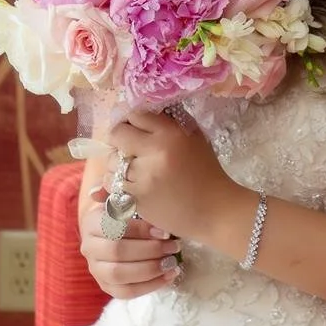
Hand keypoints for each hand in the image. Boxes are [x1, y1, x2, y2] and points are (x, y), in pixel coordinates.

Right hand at [79, 191, 182, 299]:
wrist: (119, 232)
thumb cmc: (130, 213)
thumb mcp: (126, 200)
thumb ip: (122, 194)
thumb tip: (98, 191)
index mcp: (91, 222)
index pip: (114, 227)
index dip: (141, 231)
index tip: (166, 231)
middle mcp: (88, 247)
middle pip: (117, 252)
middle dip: (149, 250)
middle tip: (174, 246)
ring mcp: (96, 269)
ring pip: (119, 274)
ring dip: (150, 269)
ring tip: (173, 262)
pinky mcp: (107, 286)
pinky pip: (126, 292)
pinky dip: (150, 286)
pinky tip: (170, 276)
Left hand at [101, 105, 237, 243]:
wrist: (214, 211)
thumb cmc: (206, 172)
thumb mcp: (194, 138)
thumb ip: (168, 123)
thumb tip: (142, 115)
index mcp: (171, 134)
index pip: (136, 115)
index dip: (133, 121)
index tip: (136, 128)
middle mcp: (154, 153)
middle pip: (117, 134)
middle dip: (120, 139)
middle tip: (129, 147)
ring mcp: (142, 178)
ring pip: (111, 162)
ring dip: (119, 164)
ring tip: (135, 169)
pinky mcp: (135, 199)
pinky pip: (112, 184)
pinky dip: (119, 183)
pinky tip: (135, 184)